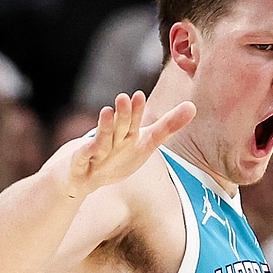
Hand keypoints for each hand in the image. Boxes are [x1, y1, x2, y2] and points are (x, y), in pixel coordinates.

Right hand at [63, 93, 195, 197]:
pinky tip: (90, 147)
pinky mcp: (79, 164)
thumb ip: (167, 127)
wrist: (81, 176)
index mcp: (127, 136)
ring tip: (106, 111)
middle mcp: (111, 140)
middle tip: (124, 98)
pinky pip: (84, 159)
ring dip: (104, 127)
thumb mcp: (145, 143)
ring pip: (101, 140)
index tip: (140, 95)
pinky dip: (87, 152)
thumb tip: (193, 106)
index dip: (137, 111)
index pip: (134, 122)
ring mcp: (95, 152)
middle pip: (119, 127)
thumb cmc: (117, 156)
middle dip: (123, 115)